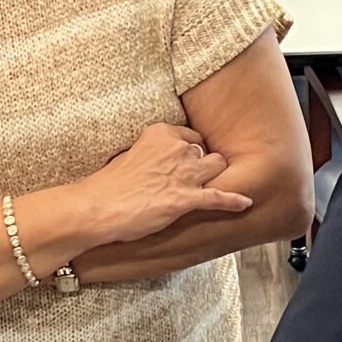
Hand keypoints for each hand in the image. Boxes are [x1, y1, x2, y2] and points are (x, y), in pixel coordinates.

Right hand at [78, 121, 251, 243]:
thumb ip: (151, 155)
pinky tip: (245, 203)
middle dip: (204, 164)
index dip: (192, 151)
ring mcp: (183, 174)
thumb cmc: (108, 186)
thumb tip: (158, 162)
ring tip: (214, 186)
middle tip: (196, 178)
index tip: (189, 161)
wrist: (97, 207)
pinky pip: (219, 196)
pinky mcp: (185, 199)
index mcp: (160, 134)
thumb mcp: (129, 156)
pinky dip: (233, 201)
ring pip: (217, 167)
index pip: (191, 136)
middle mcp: (176, 149)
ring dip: (216, 176)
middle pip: (206, 151)